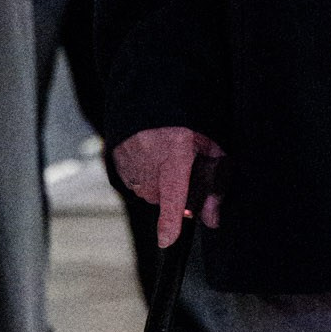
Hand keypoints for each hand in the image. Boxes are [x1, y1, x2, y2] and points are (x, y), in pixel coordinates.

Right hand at [111, 126, 224, 248]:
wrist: (154, 90)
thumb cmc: (189, 119)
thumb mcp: (212, 149)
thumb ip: (214, 188)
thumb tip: (212, 221)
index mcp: (176, 157)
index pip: (173, 197)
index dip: (170, 222)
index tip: (166, 241)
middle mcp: (149, 161)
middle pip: (162, 197)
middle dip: (172, 192)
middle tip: (182, 168)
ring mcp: (130, 159)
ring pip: (146, 190)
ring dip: (155, 182)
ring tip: (164, 156)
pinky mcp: (116, 157)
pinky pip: (131, 179)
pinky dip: (141, 173)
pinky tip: (150, 154)